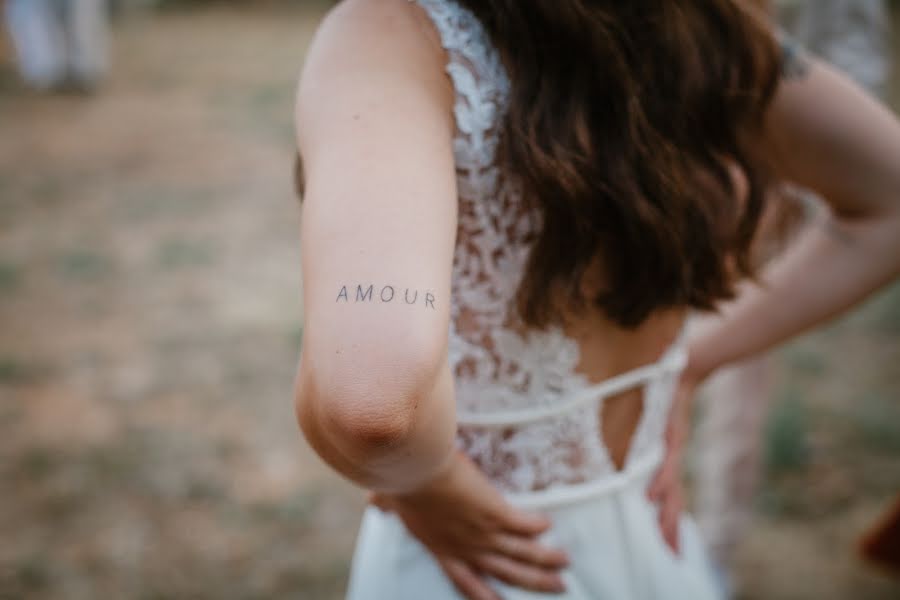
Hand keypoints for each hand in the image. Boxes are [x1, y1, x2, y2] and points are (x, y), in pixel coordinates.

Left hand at [370, 451, 569, 599]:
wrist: (414, 470)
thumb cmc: (400, 482)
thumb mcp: (391, 499)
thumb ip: (386, 505)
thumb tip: (374, 501)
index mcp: (442, 549)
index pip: (466, 582)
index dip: (485, 596)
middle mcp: (466, 548)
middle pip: (507, 575)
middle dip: (533, 583)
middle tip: (556, 587)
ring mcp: (482, 533)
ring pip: (522, 554)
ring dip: (545, 560)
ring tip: (564, 562)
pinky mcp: (495, 513)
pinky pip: (523, 525)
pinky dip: (537, 527)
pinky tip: (549, 525)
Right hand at [647, 360, 704, 553]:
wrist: (684, 364)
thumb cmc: (664, 388)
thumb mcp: (649, 418)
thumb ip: (636, 433)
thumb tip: (626, 444)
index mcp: (666, 457)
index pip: (668, 495)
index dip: (668, 520)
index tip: (668, 546)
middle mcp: (670, 456)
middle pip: (673, 499)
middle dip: (670, 528)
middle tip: (671, 555)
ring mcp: (671, 447)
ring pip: (671, 488)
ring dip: (668, 514)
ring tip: (665, 539)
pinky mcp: (671, 433)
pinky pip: (664, 462)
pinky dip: (659, 481)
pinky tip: (652, 497)